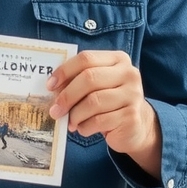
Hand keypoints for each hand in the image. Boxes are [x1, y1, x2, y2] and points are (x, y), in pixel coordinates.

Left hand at [47, 50, 162, 178]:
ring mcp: (133, 95)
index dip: (64, 71)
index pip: (86, 59)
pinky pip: (99, 121)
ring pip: (93, 102)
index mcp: (118, 59)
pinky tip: (83, 128)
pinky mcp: (132, 116)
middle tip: (55, 110)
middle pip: (89, 79)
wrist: (137, 126)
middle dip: (67, 96)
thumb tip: (53, 88)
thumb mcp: (97, 86)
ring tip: (70, 122)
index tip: (50, 86)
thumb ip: (79, 81)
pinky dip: (85, 127)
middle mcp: (129, 74)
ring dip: (75, 115)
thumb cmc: (109, 102)